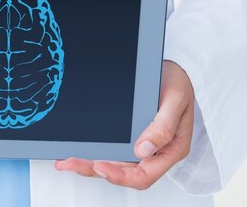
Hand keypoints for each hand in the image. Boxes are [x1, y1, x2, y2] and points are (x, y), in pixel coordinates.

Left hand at [55, 60, 193, 189]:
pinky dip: (96, 153)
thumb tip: (143, 149)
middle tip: (73, 163)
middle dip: (97, 170)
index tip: (101, 167)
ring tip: (67, 161)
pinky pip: (115, 151)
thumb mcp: (176, 99)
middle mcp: (157, 153)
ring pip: (116, 165)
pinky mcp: (133, 138)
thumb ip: (164, 125)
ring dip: (91, 165)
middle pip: (125, 173)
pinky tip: (79, 151)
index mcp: (172, 149)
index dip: (121, 176)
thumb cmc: (179, 83)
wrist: (175, 69)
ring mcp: (144, 147)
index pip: (145, 175)